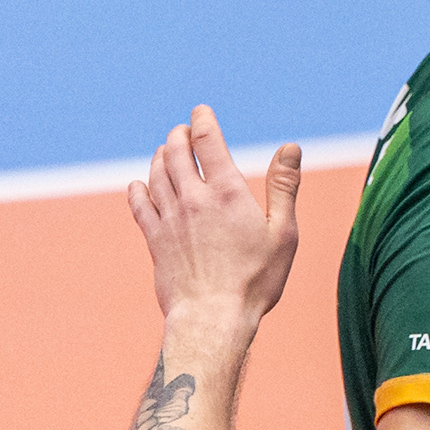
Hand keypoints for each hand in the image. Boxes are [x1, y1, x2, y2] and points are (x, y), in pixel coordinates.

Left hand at [127, 106, 301, 322]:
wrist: (212, 318)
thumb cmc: (255, 280)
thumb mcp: (283, 233)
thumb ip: (284, 187)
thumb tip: (291, 147)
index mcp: (227, 192)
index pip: (207, 141)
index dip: (202, 120)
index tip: (200, 111)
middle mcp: (193, 198)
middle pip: (176, 152)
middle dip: (179, 135)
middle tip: (183, 131)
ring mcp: (170, 219)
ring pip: (156, 174)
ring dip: (161, 157)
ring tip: (167, 152)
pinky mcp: (155, 239)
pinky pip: (140, 204)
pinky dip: (139, 189)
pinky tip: (140, 185)